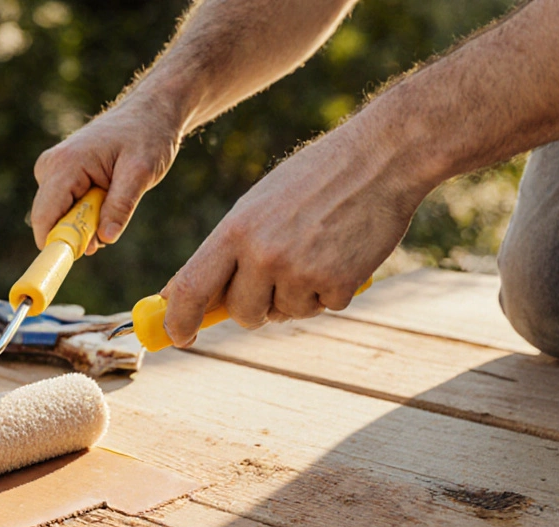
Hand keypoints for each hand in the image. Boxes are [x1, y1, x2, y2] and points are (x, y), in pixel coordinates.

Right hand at [31, 97, 182, 254]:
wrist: (149, 113)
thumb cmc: (147, 135)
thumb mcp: (141, 171)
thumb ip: (122, 205)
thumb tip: (105, 239)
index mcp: (66, 164)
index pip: (45, 216)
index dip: (55, 245)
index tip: (74, 261)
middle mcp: (50, 166)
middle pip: (50, 220)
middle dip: (78, 234)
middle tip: (109, 225)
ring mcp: (52, 170)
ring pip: (59, 216)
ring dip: (85, 223)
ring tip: (113, 199)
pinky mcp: (59, 176)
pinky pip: (65, 208)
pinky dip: (86, 214)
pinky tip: (106, 197)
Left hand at [161, 123, 431, 346]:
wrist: (380, 157)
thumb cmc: (313, 180)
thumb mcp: (257, 205)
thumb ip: (226, 251)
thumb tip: (187, 296)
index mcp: (235, 230)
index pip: (190, 289)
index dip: (178, 320)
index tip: (179, 337)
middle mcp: (263, 254)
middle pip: (241, 313)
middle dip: (254, 307)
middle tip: (275, 279)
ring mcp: (300, 271)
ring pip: (284, 313)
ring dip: (297, 296)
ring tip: (316, 250)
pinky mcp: (337, 284)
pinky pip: (323, 308)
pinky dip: (332, 290)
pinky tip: (342, 253)